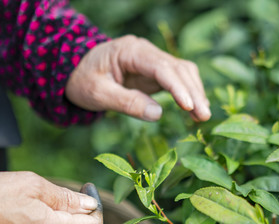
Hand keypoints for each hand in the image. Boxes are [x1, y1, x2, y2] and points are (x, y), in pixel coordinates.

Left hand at [65, 35, 210, 121]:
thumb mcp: (98, 94)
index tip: (189, 106)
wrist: (75, 71)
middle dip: (193, 92)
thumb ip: (126, 103)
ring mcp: (152, 61)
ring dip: (195, 93)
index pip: (161, 67)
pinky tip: (195, 110)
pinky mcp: (155, 73)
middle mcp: (145, 52)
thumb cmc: (83, 80)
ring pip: (183, 72)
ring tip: (202, 117)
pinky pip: (178, 80)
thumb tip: (157, 115)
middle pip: (177, 68)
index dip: (177, 87)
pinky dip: (188, 94)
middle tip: (203, 116)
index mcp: (130, 51)